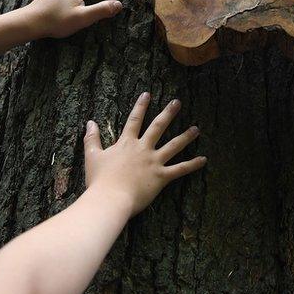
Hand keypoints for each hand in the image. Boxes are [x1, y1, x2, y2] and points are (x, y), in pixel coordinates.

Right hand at [83, 92, 206, 214]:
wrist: (109, 199)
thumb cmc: (99, 180)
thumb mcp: (92, 156)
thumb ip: (92, 138)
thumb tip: (89, 122)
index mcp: (126, 143)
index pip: (134, 120)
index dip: (140, 106)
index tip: (147, 94)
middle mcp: (143, 149)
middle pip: (158, 127)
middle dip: (168, 113)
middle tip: (178, 102)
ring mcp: (153, 162)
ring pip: (174, 145)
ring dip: (186, 136)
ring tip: (197, 129)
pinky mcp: (161, 177)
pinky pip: (180, 169)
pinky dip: (192, 164)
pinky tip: (203, 159)